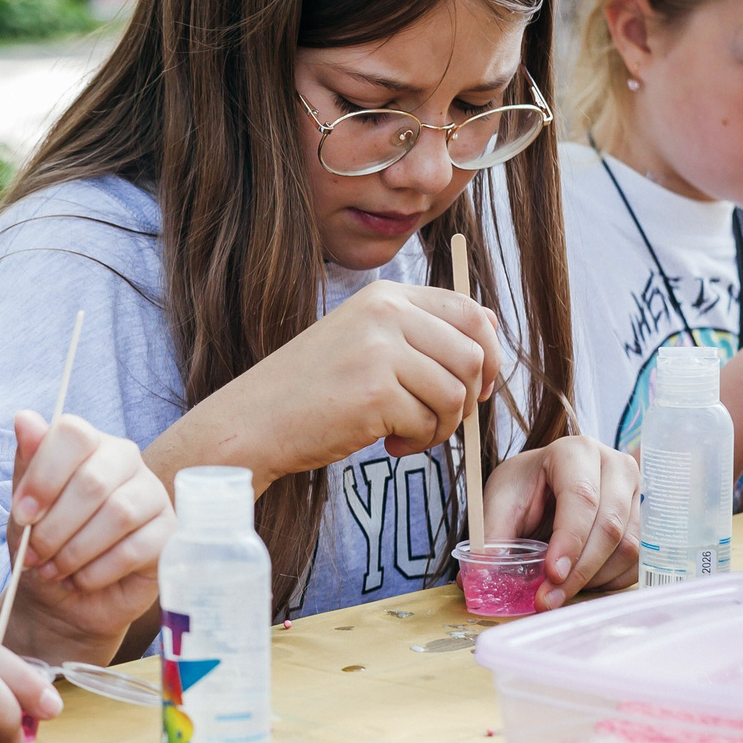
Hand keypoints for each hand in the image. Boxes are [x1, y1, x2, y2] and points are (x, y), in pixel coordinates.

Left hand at [0, 411, 173, 664]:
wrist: (63, 600)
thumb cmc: (45, 545)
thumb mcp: (23, 507)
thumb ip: (26, 465)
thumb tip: (25, 418)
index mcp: (89, 444)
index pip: (73, 433)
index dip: (43, 477)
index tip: (22, 516)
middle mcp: (125, 460)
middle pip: (93, 480)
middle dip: (55, 526)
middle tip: (35, 555)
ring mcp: (152, 494)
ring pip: (117, 514)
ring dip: (76, 551)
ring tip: (55, 570)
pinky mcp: (168, 533)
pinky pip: (136, 549)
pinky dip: (98, 571)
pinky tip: (81, 579)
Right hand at [222, 279, 500, 475]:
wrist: (252, 421)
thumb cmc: (309, 390)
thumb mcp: (365, 340)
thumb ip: (422, 330)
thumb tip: (491, 322)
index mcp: (384, 296)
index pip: (470, 311)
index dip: (488, 353)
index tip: (476, 384)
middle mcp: (384, 314)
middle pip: (472, 356)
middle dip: (467, 399)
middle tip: (438, 420)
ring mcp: (379, 351)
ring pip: (456, 395)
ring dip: (442, 427)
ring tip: (408, 435)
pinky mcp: (375, 393)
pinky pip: (429, 424)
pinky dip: (417, 444)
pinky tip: (388, 445)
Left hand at [481, 436, 640, 608]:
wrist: (548, 481)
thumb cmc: (525, 487)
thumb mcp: (500, 502)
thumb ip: (493, 535)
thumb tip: (484, 577)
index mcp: (575, 452)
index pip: (582, 498)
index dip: (569, 540)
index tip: (552, 574)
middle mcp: (615, 466)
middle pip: (609, 526)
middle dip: (579, 570)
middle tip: (549, 599)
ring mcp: (638, 494)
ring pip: (628, 547)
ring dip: (594, 579)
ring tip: (559, 593)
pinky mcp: (647, 520)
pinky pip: (639, 560)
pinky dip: (610, 582)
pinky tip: (581, 585)